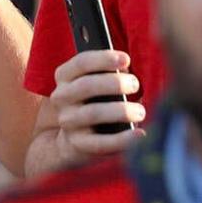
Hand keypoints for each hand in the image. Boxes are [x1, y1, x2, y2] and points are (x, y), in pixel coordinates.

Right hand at [48, 49, 145, 164]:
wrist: (73, 137)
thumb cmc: (92, 101)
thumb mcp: (92, 82)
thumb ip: (105, 73)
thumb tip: (126, 70)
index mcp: (64, 76)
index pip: (81, 62)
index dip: (104, 59)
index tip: (126, 59)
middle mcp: (62, 97)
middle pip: (87, 86)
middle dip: (115, 83)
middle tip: (135, 85)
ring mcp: (68, 121)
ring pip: (93, 113)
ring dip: (121, 110)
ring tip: (140, 111)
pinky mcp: (78, 144)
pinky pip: (100, 143)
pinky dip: (122, 139)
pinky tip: (140, 134)